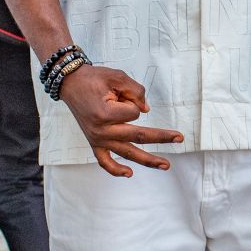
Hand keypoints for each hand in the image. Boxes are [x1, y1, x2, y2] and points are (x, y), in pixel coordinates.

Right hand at [61, 65, 182, 177]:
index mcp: (105, 114)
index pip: (134, 113)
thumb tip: (146, 111)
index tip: (121, 94)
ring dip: (147, 160)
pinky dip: (115, 169)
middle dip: (161, 137)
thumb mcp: (117, 77)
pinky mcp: (94, 142)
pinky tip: (129, 173)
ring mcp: (97, 139)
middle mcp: (102, 131)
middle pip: (138, 136)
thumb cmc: (94, 79)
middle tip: (179, 138)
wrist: (71, 84)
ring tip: (166, 165)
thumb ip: (136, 91)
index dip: (133, 101)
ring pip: (127, 152)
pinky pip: (104, 161)